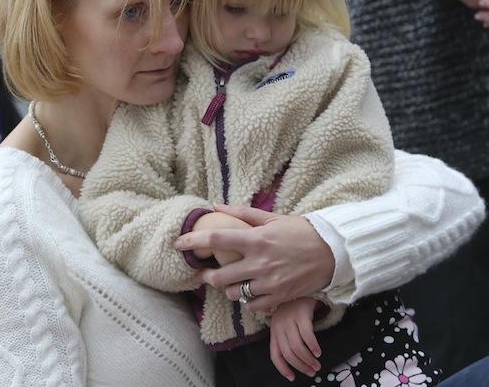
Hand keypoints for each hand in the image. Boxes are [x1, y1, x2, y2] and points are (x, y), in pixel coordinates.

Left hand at [174, 204, 333, 310]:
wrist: (333, 252)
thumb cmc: (300, 231)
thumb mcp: (272, 218)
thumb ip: (242, 213)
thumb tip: (216, 206)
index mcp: (256, 239)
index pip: (216, 239)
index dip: (193, 241)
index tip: (178, 244)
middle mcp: (260, 263)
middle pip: (219, 277)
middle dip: (207, 276)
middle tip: (205, 273)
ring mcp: (269, 282)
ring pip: (234, 293)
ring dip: (228, 288)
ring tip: (232, 280)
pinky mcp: (279, 297)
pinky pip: (252, 305)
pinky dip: (248, 299)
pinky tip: (250, 290)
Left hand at [270, 298, 321, 380]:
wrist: (302, 287)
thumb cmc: (295, 307)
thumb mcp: (285, 322)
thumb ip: (285, 337)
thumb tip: (293, 359)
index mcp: (274, 330)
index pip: (275, 354)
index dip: (282, 368)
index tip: (292, 377)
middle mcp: (279, 325)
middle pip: (287, 353)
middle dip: (300, 366)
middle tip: (311, 371)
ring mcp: (289, 319)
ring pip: (296, 347)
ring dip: (308, 359)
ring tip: (317, 364)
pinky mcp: (300, 314)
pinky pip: (306, 335)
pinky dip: (313, 346)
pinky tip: (318, 352)